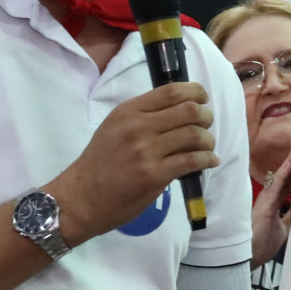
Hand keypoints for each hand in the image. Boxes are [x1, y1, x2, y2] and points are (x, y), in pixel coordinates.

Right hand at [52, 83, 215, 241]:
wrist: (81, 198)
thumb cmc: (98, 163)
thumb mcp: (114, 127)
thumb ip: (142, 116)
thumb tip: (178, 109)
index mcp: (129, 112)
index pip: (171, 91)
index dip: (195, 92)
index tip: (202, 99)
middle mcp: (139, 127)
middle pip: (189, 111)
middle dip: (206, 116)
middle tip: (206, 124)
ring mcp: (147, 151)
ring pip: (194, 136)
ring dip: (208, 140)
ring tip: (207, 146)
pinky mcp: (155, 175)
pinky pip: (192, 161)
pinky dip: (207, 159)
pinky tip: (209, 161)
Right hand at [250, 154, 290, 268]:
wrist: (246, 259)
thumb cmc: (261, 245)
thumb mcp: (282, 229)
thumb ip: (289, 216)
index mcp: (275, 202)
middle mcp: (271, 197)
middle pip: (289, 174)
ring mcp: (268, 199)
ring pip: (284, 175)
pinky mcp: (266, 204)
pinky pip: (278, 185)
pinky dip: (285, 171)